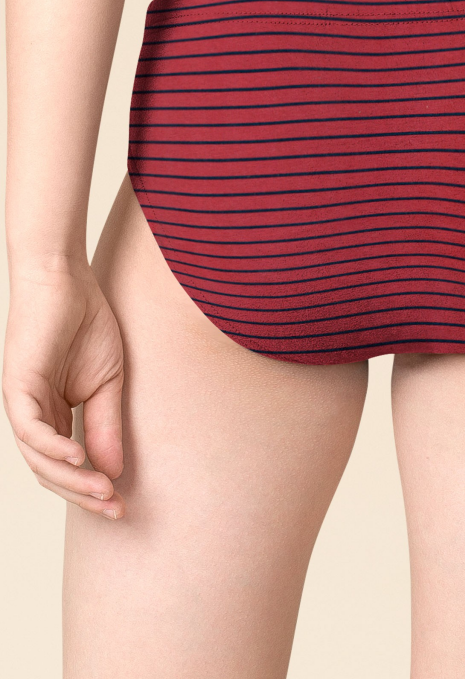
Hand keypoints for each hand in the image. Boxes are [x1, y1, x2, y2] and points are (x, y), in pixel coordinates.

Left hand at [2, 259, 124, 517]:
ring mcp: (22, 402)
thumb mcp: (108, 382)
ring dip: (71, 478)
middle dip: (83, 494)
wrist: (67, 279)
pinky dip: (54, 447)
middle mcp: (32, 416)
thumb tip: (112, 471)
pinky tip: (79, 457)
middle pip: (50, 472)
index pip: (67, 466)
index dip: (92, 488)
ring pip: (39, 458)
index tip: (122, 506)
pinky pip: (31, 429)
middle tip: (115, 510)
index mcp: (52, 415)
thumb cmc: (87, 324)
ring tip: (103, 490)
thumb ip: (106, 424)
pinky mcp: (17, 386)